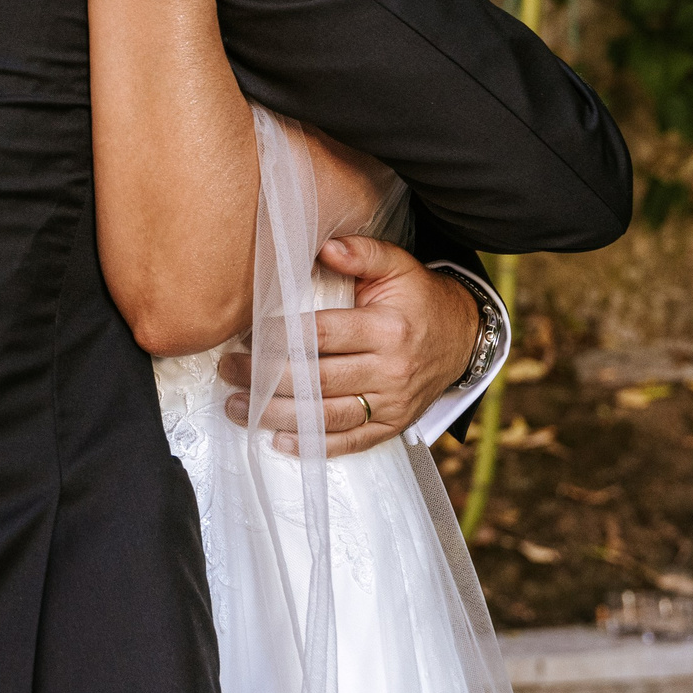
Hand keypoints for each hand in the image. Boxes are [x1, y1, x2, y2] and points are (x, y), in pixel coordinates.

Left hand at [218, 237, 481, 454]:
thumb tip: (323, 246)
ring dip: (279, 416)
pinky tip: (281, 441)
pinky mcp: (393, 425)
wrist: (463, 337)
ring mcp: (393, 403)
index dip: (280, 337)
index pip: (323, 335)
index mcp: (388, 328)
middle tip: (228, 370)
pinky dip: (315, 446)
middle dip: (267, 377)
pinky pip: (352, 441)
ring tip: (239, 407)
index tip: (246, 336)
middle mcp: (391, 370)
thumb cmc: (418, 298)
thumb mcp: (397, 265)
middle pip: (319, 379)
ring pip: (328, 417)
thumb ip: (362, 253)